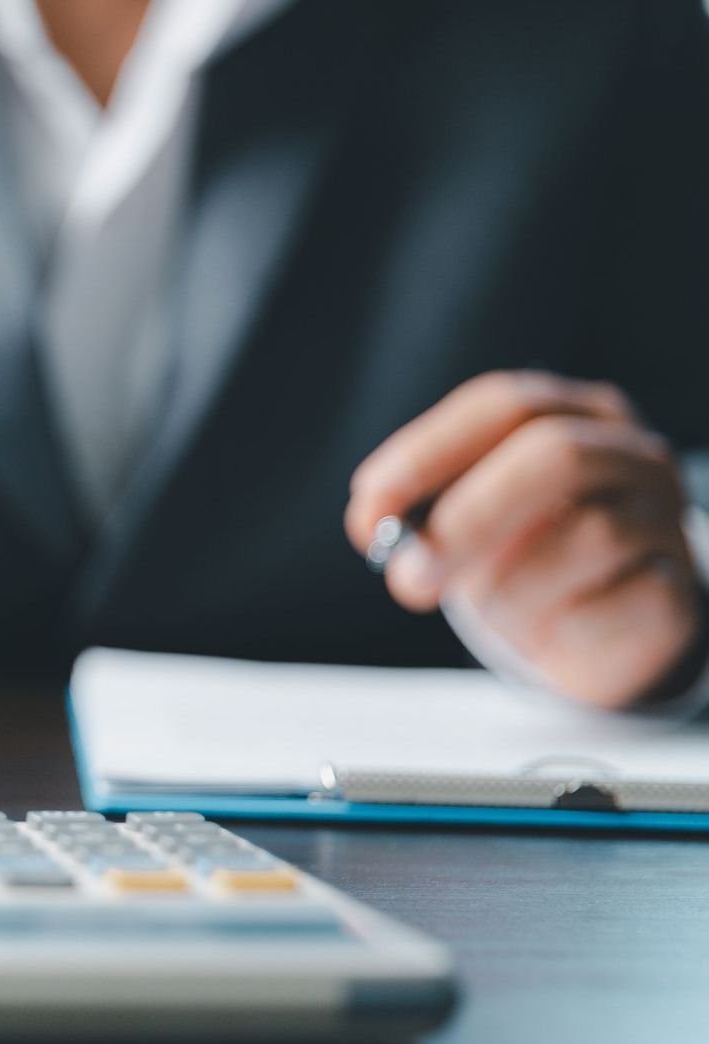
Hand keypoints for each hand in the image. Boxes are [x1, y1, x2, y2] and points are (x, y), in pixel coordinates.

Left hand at [346, 370, 701, 708]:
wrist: (601, 636)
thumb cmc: (522, 563)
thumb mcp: (463, 529)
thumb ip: (421, 519)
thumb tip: (381, 531)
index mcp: (571, 414)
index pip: (501, 405)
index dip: (426, 454)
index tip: (369, 511)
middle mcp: (630, 453)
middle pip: (554, 454)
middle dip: (468, 519)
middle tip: (409, 579)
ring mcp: (666, 516)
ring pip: (585, 536)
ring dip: (510, 589)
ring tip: (499, 608)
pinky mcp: (680, 587)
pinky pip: (613, 604)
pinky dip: (559, 626)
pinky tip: (553, 628)